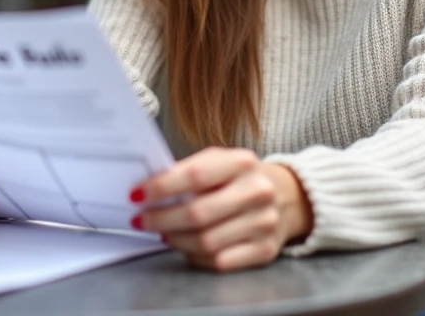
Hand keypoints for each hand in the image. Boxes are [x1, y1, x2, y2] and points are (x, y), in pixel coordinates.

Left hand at [129, 147, 311, 271]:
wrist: (287, 196)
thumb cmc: (240, 178)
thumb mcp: (219, 162)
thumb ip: (188, 172)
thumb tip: (147, 190)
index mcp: (242, 162)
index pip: (194, 176)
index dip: (161, 188)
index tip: (136, 194)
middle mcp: (257, 191)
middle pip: (197, 213)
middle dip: (161, 219)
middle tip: (141, 220)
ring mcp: (264, 222)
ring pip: (206, 241)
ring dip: (175, 239)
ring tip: (162, 232)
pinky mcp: (265, 250)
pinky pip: (219, 261)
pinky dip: (195, 256)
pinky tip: (186, 246)